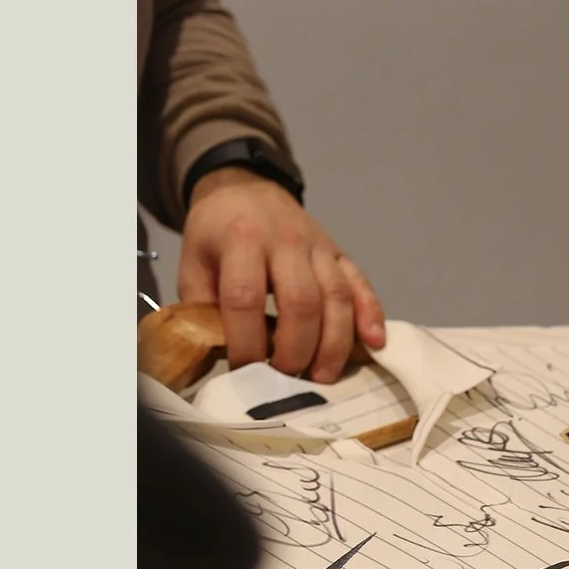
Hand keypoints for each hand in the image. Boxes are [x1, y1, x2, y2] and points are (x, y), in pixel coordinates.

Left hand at [177, 169, 385, 383]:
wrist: (247, 190)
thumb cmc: (218, 234)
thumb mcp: (194, 263)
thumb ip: (203, 306)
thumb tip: (219, 355)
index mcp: (241, 240)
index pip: (245, 298)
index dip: (246, 342)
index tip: (244, 369)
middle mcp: (285, 241)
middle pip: (301, 302)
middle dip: (296, 350)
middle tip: (287, 378)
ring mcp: (319, 247)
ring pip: (337, 298)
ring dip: (334, 345)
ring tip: (322, 376)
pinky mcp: (340, 254)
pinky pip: (362, 286)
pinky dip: (372, 317)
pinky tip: (374, 344)